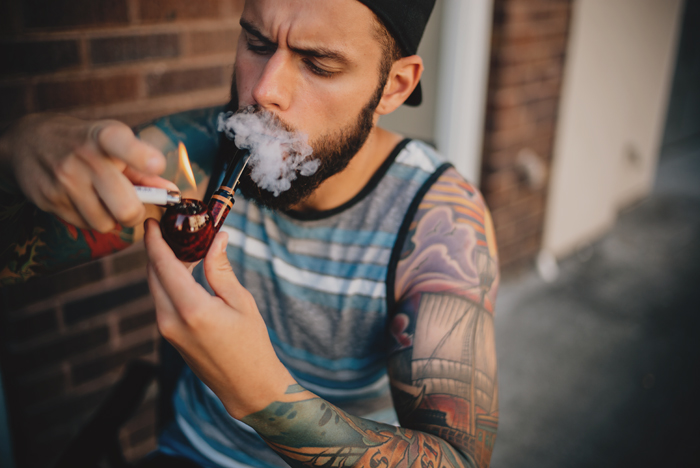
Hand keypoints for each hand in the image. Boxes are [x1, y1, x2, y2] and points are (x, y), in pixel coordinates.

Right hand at [0, 113, 176, 231]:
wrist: (29, 141)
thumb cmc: (87, 144)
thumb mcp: (116, 145)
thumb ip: (144, 170)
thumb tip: (172, 192)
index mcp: (105, 136)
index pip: (123, 144)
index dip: (142, 157)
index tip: (156, 165)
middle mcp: (84, 157)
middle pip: (125, 208)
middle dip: (134, 213)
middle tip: (132, 205)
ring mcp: (63, 180)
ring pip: (105, 223)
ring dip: (110, 217)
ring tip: (101, 198)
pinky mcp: (48, 200)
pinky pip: (84, 225)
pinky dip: (90, 218)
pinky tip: (82, 199)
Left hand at [143, 219, 294, 418]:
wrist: (246, 385)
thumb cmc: (251, 343)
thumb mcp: (240, 301)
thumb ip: (220, 268)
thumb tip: (216, 238)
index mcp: (191, 309)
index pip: (163, 265)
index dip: (154, 240)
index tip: (152, 221)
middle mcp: (171, 320)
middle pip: (154, 274)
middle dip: (157, 249)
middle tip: (170, 228)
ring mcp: (167, 330)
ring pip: (155, 287)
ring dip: (164, 265)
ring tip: (183, 246)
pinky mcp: (169, 336)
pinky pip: (162, 300)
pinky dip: (168, 282)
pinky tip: (186, 271)